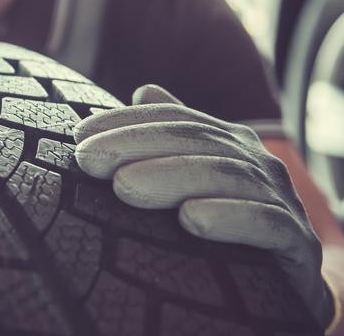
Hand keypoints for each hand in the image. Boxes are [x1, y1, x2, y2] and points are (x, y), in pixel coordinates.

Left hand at [73, 84, 333, 329]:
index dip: (125, 122)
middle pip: (193, 141)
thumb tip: (145, 90)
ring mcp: (282, 198)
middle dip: (134, 146)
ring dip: (171, 178)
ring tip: (123, 187)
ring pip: (224, 176)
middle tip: (87, 160)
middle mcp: (257, 161)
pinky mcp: (297, 242)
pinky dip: (228, 217)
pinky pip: (266, 223)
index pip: (173, 120)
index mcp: (228, 141)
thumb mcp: (196, 177)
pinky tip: (190, 220)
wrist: (289, 285)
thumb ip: (171, 136)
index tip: (79, 136)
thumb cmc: (227, 223)